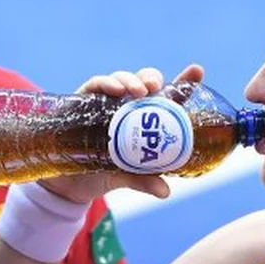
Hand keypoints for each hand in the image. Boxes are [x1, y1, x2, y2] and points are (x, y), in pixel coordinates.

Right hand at [39, 63, 204, 203]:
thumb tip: (165, 192)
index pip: (168, 98)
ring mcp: (105, 102)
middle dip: (152, 78)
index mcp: (143, 122)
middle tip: (156, 87)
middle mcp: (126, 107)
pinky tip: (116, 90)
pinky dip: (107, 83)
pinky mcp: (84, 100)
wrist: (67, 184)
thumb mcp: (124, 178)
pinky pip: (96, 84)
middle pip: (144, 83)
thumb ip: (143, 181)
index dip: (184, 82)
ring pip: (122, 79)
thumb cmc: (101, 175)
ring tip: (139, 91)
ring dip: (132, 80)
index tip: (198, 71)